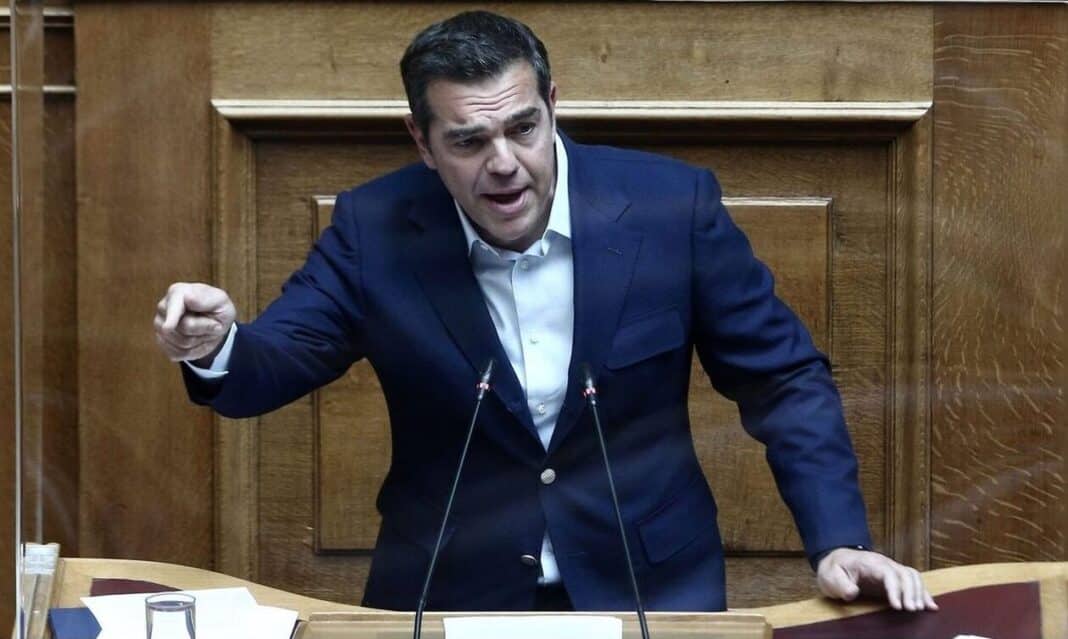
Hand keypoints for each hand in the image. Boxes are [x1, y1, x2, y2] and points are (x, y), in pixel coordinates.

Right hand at [154, 282, 235, 363]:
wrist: (213, 321)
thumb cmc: (217, 307)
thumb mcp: (222, 302)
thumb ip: (206, 299)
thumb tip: (188, 298)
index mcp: (177, 292)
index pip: (173, 308)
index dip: (172, 318)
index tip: (168, 328)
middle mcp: (163, 307)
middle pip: (183, 328)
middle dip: (203, 330)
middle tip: (212, 323)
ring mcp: (159, 325)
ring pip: (181, 344)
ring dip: (200, 341)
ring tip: (204, 330)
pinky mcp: (161, 341)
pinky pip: (178, 353)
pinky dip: (194, 351)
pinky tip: (197, 339)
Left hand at [816, 548, 937, 611]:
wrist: (835, 560)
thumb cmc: (834, 569)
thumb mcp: (830, 576)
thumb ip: (840, 584)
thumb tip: (853, 592)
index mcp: (870, 563)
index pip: (888, 574)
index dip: (896, 589)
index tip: (898, 606)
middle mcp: (884, 564)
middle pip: (906, 573)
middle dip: (911, 592)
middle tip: (912, 610)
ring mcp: (891, 569)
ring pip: (913, 576)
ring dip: (920, 592)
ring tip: (923, 609)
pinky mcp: (894, 577)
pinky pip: (913, 581)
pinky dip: (923, 592)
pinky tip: (930, 606)